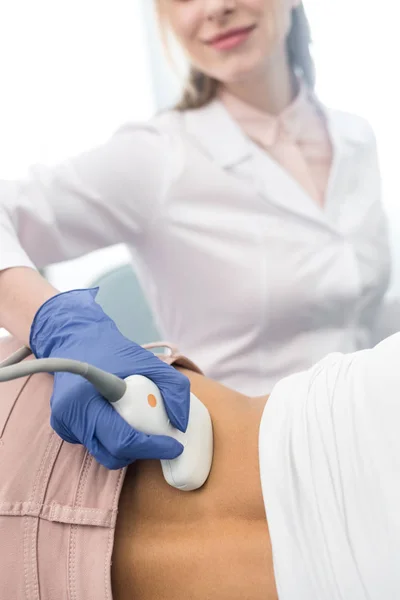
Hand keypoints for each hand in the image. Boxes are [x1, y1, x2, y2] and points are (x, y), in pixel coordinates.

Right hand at [30, 288, 189, 468]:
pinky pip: (95, 445)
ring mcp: (65, 424)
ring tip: (140, 424)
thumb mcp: (151, 362)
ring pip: (105, 453)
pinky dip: (112, 440)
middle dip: (143, 451)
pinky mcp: (63, 428)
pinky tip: (118, 417)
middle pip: (114, 452)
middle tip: (163, 441)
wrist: (77, 340)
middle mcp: (72, 415)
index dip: (151, 447)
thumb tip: (180, 424)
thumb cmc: (114, 352)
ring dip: (128, 448)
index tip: (174, 446)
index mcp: (91, 397)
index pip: (123, 438)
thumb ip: (174, 389)